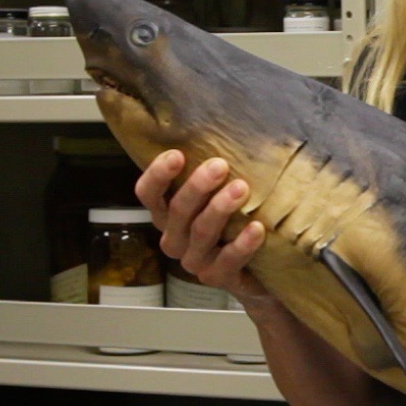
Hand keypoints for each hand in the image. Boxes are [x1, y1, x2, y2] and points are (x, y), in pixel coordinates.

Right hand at [135, 150, 274, 311]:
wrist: (258, 273)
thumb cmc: (234, 224)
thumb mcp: (218, 195)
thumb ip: (213, 173)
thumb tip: (223, 127)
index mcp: (168, 215)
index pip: (148, 194)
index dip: (157, 175)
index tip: (176, 155)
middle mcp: (175, 238)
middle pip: (177, 211)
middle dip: (197, 187)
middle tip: (220, 165)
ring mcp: (194, 261)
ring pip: (200, 233)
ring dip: (220, 209)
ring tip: (241, 188)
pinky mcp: (218, 278)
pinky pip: (227, 261)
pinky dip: (242, 244)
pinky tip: (257, 228)